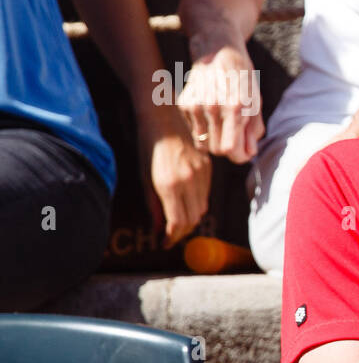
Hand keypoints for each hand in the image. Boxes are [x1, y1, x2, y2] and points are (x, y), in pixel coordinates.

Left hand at [136, 110, 211, 247]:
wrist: (164, 118)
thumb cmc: (148, 147)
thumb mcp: (145, 178)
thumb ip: (154, 205)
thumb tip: (159, 229)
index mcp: (170, 185)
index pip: (178, 222)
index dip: (172, 237)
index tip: (164, 243)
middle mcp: (189, 181)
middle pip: (193, 219)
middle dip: (181, 232)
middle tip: (170, 236)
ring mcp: (202, 174)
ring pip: (202, 208)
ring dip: (190, 219)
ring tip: (177, 221)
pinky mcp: (208, 168)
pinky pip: (206, 194)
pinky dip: (197, 204)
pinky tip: (185, 203)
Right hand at [176, 44, 263, 162]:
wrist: (217, 50)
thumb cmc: (242, 78)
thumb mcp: (255, 102)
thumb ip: (253, 130)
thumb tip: (249, 154)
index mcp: (234, 107)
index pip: (229, 149)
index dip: (239, 156)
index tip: (245, 152)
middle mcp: (212, 107)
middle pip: (217, 150)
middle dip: (229, 148)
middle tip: (236, 136)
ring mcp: (195, 105)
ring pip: (204, 144)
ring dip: (216, 140)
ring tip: (225, 124)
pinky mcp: (184, 104)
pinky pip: (194, 132)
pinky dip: (204, 129)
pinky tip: (211, 112)